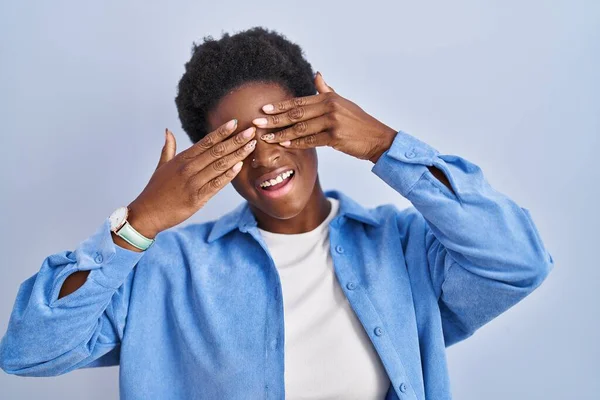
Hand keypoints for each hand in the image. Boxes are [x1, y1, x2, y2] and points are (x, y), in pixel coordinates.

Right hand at [127, 120, 256, 237]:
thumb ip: (168, 148)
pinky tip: (240, 166)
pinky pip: (216, 184)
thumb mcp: (161, 166)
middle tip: (251, 131)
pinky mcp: (196, 198)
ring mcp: (192, 183)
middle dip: (235, 140)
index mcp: (182, 159)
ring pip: (219, 165)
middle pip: (216, 151)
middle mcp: (188, 168)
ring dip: (237, 154)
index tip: (235, 122)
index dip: (221, 132)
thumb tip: (168, 131)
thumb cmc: (156, 190)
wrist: (147, 213)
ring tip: (251, 145)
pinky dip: (228, 174)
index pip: (206, 142)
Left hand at [252, 72, 397, 162]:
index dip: (280, 106)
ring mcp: (333, 122)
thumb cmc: (358, 122)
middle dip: (275, 118)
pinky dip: (296, 142)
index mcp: (329, 98)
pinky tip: (284, 143)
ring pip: (301, 128)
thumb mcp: (343, 102)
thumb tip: (317, 75)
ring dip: (281, 133)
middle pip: (296, 113)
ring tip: (266, 137)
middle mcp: (330, 107)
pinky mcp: (335, 137)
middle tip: (257, 122)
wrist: (377, 138)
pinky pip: (311, 140)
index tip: (263, 108)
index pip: (299, 102)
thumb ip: (327, 90)